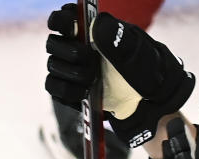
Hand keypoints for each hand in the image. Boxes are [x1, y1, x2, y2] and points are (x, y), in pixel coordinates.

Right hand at [45, 4, 194, 146]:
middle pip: (53, 43)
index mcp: (90, 30)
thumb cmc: (143, 70)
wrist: (145, 100)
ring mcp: (69, 68)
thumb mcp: (138, 53)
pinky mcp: (67, 88)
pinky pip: (53, 87)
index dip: (60, 19)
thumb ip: (118, 38)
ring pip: (53, 65)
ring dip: (73, 74)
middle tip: (91, 61)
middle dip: (71, 53)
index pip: (64, 17)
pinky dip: (68, 90)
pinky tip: (84, 92)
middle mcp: (75, 46)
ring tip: (93, 80)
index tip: (70, 27)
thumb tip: (96, 25)